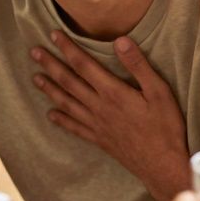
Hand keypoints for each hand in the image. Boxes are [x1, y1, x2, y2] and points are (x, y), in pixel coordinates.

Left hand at [30, 32, 189, 200]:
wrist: (163, 166)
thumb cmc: (165, 127)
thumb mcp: (159, 92)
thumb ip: (138, 66)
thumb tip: (120, 40)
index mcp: (113, 93)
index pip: (84, 65)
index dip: (67, 48)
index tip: (53, 34)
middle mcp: (99, 108)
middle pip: (69, 82)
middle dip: (51, 65)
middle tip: (34, 52)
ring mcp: (97, 125)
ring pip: (67, 103)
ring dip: (50, 89)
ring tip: (35, 78)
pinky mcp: (99, 139)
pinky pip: (75, 127)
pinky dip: (61, 120)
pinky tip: (51, 114)